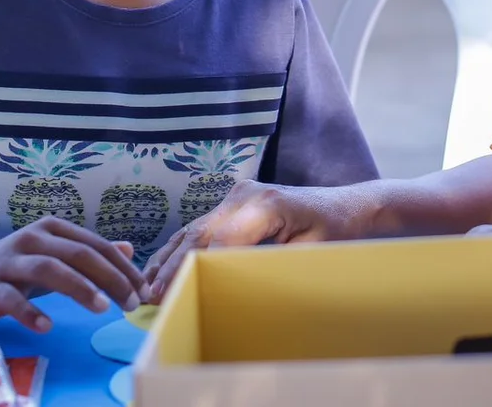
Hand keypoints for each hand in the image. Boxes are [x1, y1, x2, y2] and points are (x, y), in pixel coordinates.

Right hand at [0, 216, 147, 330]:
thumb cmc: (18, 266)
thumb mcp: (56, 253)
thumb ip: (90, 251)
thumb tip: (128, 249)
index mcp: (53, 229)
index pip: (96, 245)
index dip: (123, 268)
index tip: (143, 290)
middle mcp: (33, 239)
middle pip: (78, 254)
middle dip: (110, 278)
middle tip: (131, 303)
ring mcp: (10, 262)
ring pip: (48, 269)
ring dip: (79, 288)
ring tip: (101, 308)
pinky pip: (11, 298)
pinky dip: (30, 312)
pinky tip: (46, 325)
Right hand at [143, 180, 369, 301]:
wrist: (347, 207)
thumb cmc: (335, 231)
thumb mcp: (310, 251)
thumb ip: (273, 263)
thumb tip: (233, 283)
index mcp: (265, 204)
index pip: (219, 239)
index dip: (193, 266)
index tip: (173, 292)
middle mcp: (244, 194)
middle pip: (199, 234)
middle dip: (171, 266)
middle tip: (148, 296)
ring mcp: (237, 195)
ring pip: (193, 229)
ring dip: (168, 257)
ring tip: (144, 284)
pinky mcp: (235, 201)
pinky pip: (202, 226)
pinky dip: (180, 247)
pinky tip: (160, 266)